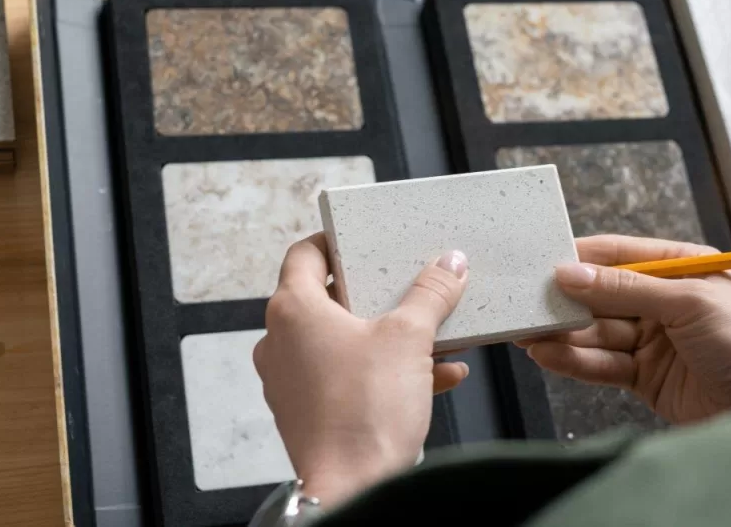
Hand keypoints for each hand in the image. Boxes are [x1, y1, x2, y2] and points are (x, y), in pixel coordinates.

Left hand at [253, 233, 469, 507]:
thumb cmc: (365, 414)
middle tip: (408, 288)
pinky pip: (348, 378)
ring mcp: (291, 380)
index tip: (363, 240)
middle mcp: (281, 342)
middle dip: (378, 295)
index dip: (335, 242)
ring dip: (390, 337)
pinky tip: (437, 376)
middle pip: (329, 298)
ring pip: (344, 342)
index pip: (304, 254)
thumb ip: (431, 294)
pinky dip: (386, 372)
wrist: (353, 490)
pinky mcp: (309, 412)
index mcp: (294, 310)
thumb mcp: (410, 338)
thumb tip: (449, 264)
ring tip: (434, 337)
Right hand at [518, 235, 730, 423]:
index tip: (541, 260)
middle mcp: (663, 301)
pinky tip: (547, 355)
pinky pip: (602, 363)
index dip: (580, 257)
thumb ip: (625, 289)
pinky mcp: (645, 377)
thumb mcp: (688, 303)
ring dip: (563, 333)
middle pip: (601, 295)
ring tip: (526, 333)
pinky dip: (574, 360)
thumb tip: (570, 272)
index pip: (619, 255)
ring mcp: (653, 340)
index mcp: (680, 268)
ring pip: (597, 331)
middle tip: (524, 302)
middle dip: (565, 300)